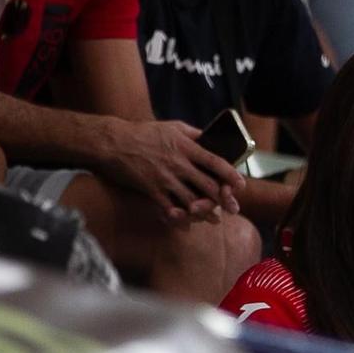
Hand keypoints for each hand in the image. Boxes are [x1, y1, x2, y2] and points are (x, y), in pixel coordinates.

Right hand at [99, 119, 245, 222]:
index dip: (230, 174)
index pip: (215, 162)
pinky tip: (186, 225)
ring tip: (214, 219)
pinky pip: (168, 209)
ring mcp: (165, 179)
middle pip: (207, 185)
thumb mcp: (173, 126)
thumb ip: (194, 134)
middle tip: (233, 209)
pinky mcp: (151, 190)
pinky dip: (178, 219)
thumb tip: (211, 138)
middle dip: (223, 199)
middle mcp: (179, 164)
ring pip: (191, 200)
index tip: (241, 184)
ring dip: (204, 212)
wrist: (113, 142)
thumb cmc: (144, 132)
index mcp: (186, 147)